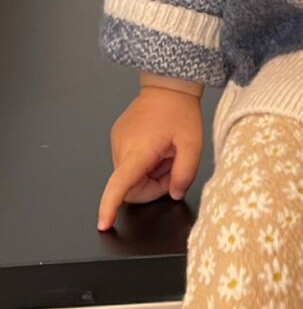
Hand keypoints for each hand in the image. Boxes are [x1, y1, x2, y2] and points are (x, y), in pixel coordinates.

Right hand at [97, 88, 202, 230]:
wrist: (168, 85)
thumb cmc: (180, 111)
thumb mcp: (193, 144)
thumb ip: (185, 173)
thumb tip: (174, 193)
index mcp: (138, 149)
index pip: (119, 184)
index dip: (109, 205)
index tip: (104, 223)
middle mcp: (121, 146)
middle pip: (130, 186)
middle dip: (153, 185)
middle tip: (173, 167)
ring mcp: (117, 141)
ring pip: (130, 176)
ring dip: (150, 173)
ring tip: (166, 152)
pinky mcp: (118, 137)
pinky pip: (129, 163)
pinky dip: (145, 163)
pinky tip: (158, 146)